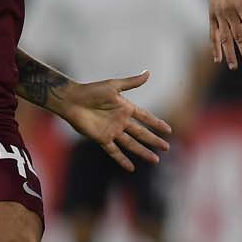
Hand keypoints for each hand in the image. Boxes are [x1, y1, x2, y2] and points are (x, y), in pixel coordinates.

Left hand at [56, 69, 172, 170]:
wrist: (72, 100)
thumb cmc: (91, 90)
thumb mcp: (114, 86)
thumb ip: (132, 83)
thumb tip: (148, 73)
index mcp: (125, 108)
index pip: (146, 117)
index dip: (156, 123)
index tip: (168, 130)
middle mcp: (121, 121)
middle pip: (141, 133)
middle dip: (154, 140)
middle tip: (166, 147)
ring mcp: (112, 131)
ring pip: (132, 144)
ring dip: (143, 152)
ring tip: (156, 160)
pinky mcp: (102, 139)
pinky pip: (114, 152)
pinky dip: (122, 160)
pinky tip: (131, 168)